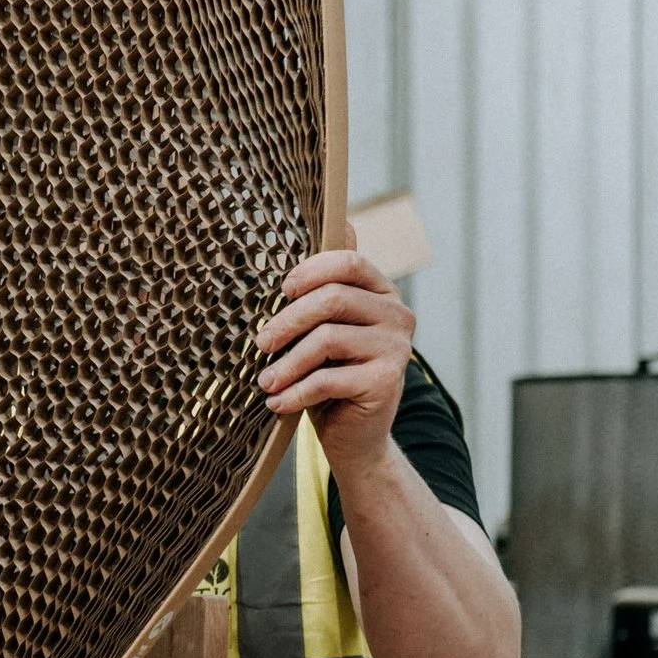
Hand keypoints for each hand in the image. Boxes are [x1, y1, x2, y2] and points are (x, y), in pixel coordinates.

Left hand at [254, 227, 413, 474]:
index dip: (311, 271)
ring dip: (286, 362)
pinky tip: (277, 403)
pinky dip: (295, 393)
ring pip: (327, 339)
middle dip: (287, 321)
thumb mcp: (326, 329)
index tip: (282, 291)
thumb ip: (327, 285)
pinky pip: (328, 379)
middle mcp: (397, 315)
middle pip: (333, 299)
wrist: (355, 436)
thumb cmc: (332, 375)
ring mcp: (396, 347)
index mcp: (382, 293)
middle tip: (261, 343)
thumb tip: (342, 220)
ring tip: (265, 381)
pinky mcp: (386, 381)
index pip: (349, 263)